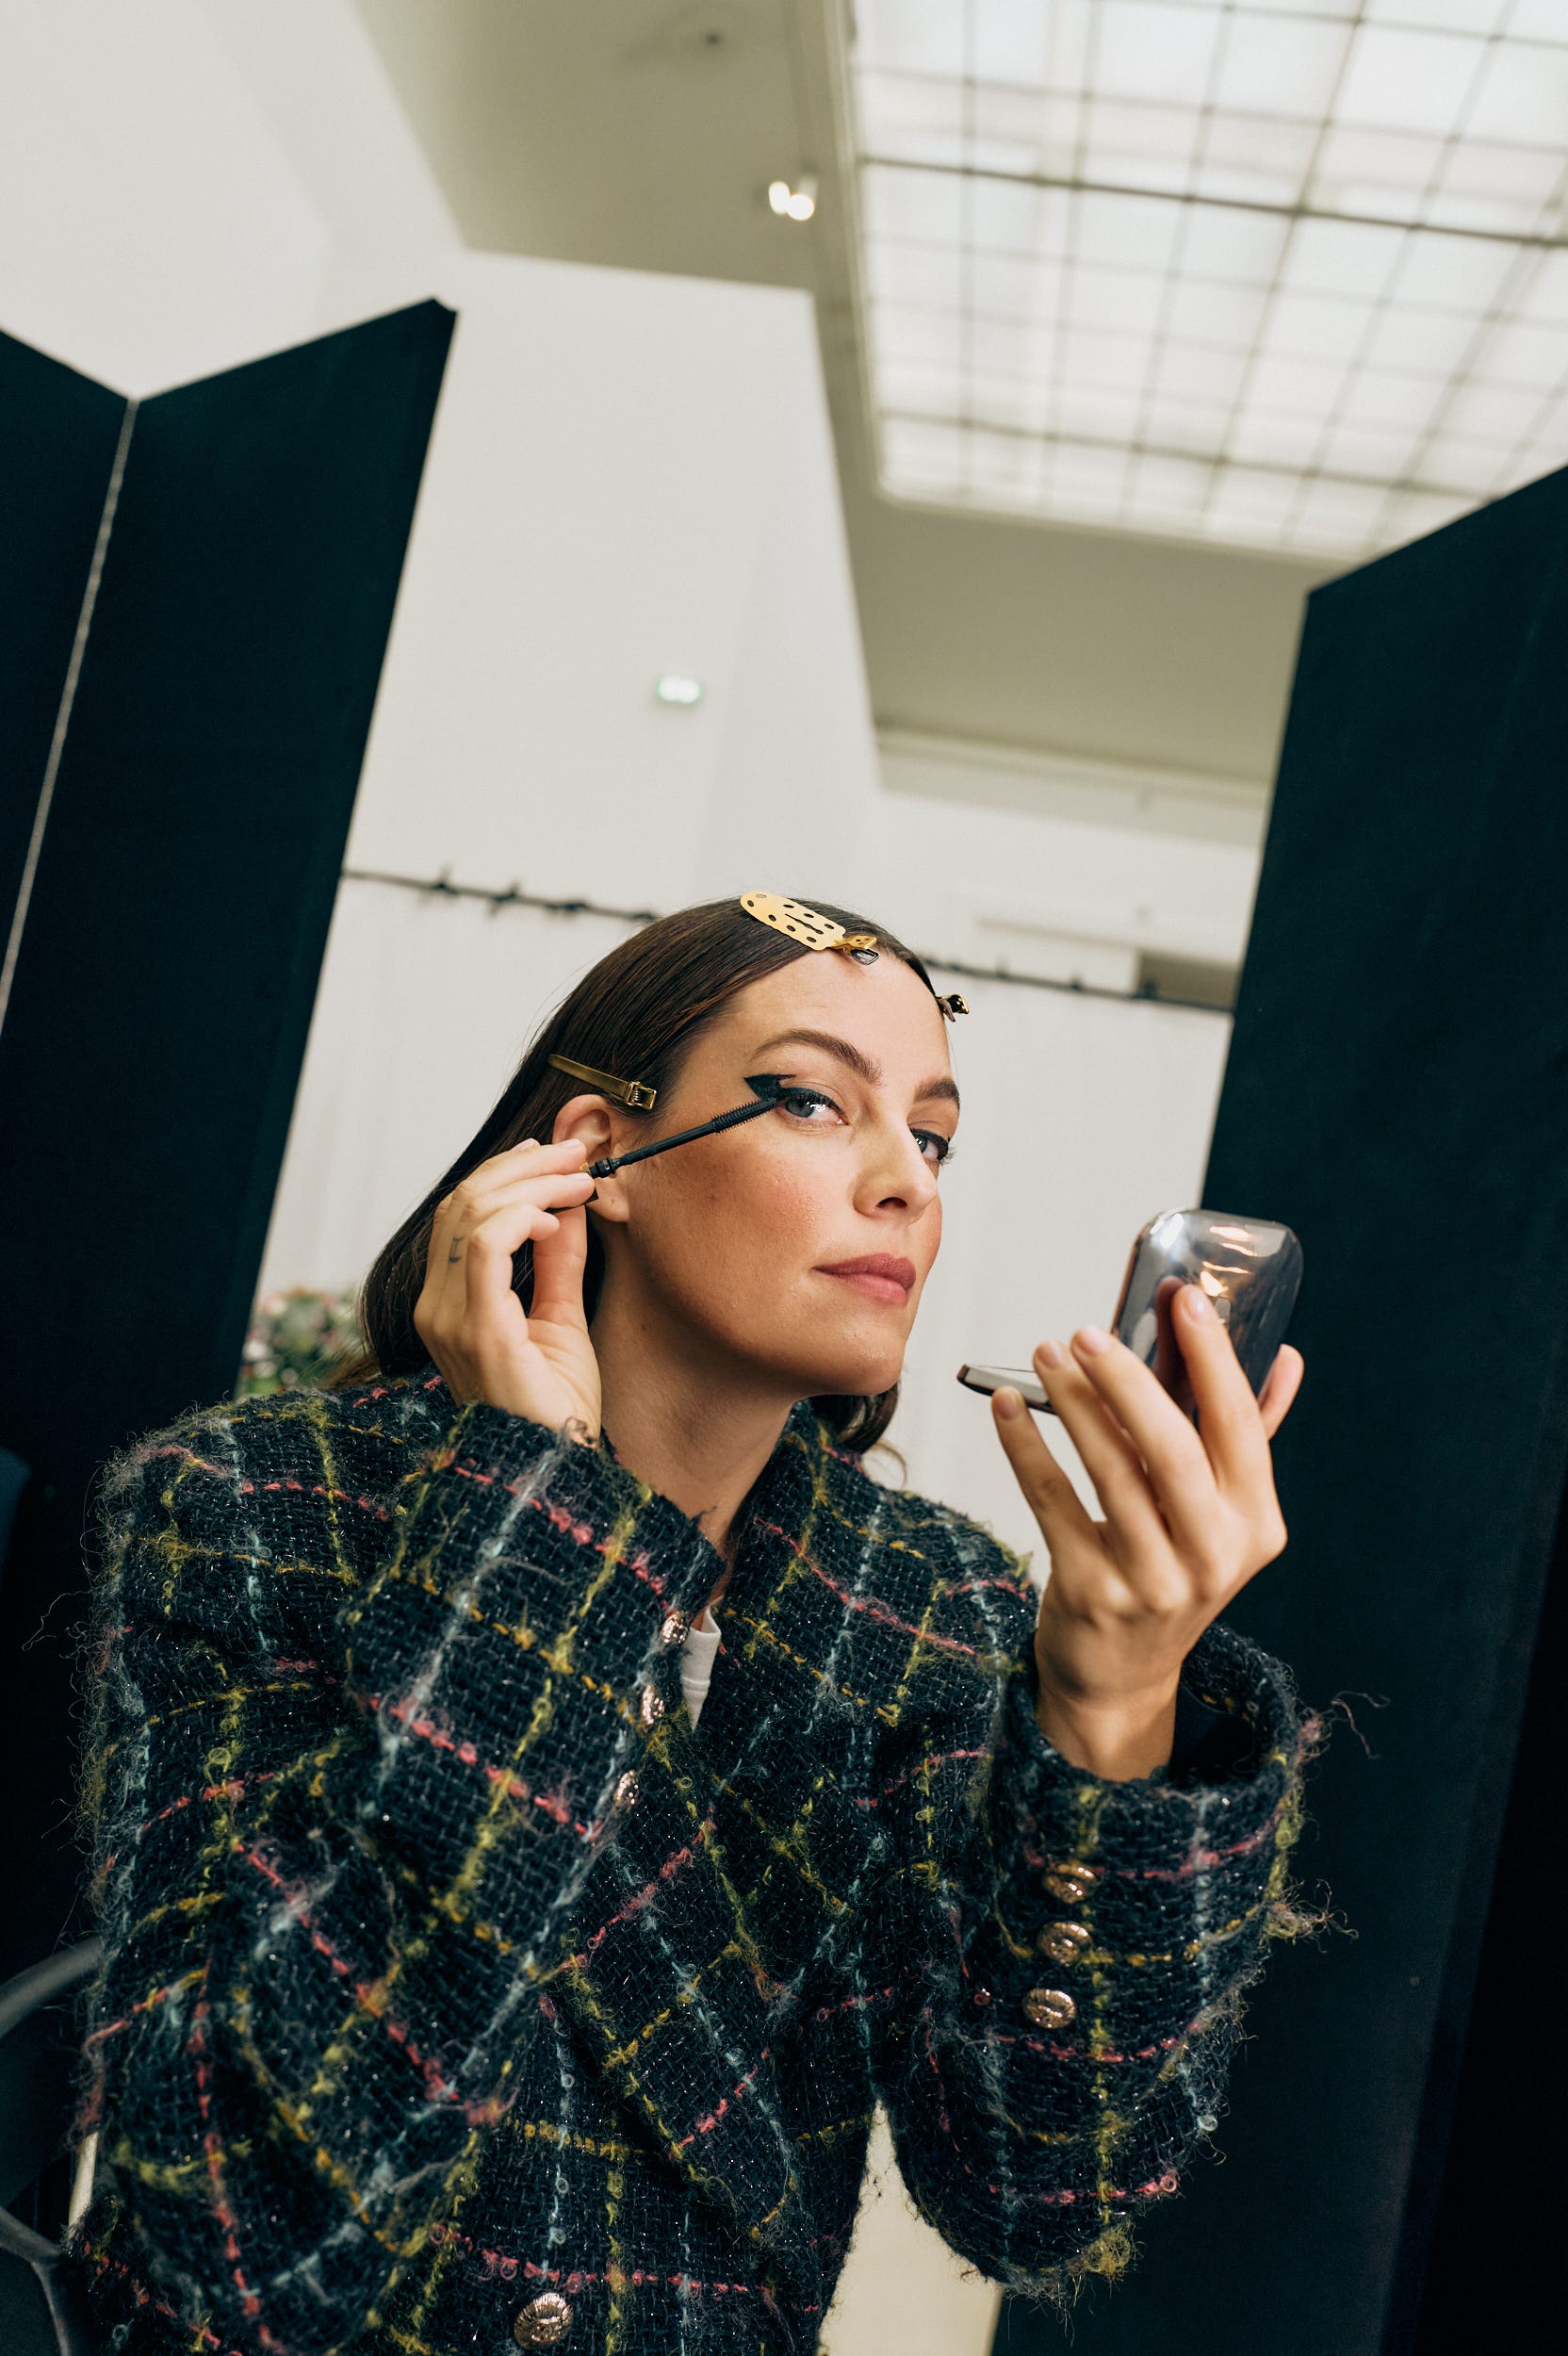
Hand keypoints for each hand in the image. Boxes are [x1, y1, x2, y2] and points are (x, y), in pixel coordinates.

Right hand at [414, 1138, 600, 1436]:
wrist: (558, 1468)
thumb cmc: (557, 1407)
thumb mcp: (560, 1318)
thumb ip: (557, 1261)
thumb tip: (564, 1204)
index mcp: (448, 1306)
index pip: (459, 1216)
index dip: (504, 1174)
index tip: (555, 1154)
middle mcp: (437, 1309)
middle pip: (462, 1204)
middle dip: (522, 1165)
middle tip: (575, 1150)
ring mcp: (450, 1319)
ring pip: (473, 1212)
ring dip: (533, 1181)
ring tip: (581, 1178)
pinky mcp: (478, 1329)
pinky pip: (489, 1243)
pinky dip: (524, 1214)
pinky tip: (558, 1217)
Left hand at [991, 1284, 1303, 1779]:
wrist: (1122, 1674)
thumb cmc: (1175, 1567)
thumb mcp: (1223, 1515)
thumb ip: (1251, 1435)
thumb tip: (1288, 1356)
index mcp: (1255, 1524)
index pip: (1240, 1427)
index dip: (1215, 1358)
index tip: (1185, 1296)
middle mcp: (1213, 1556)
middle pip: (1173, 1451)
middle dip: (1129, 1382)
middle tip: (1089, 1331)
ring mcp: (1153, 1581)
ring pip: (1110, 1474)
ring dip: (1072, 1405)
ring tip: (1046, 1354)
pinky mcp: (1092, 1592)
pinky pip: (1053, 1505)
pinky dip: (1028, 1450)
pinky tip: (1006, 1409)